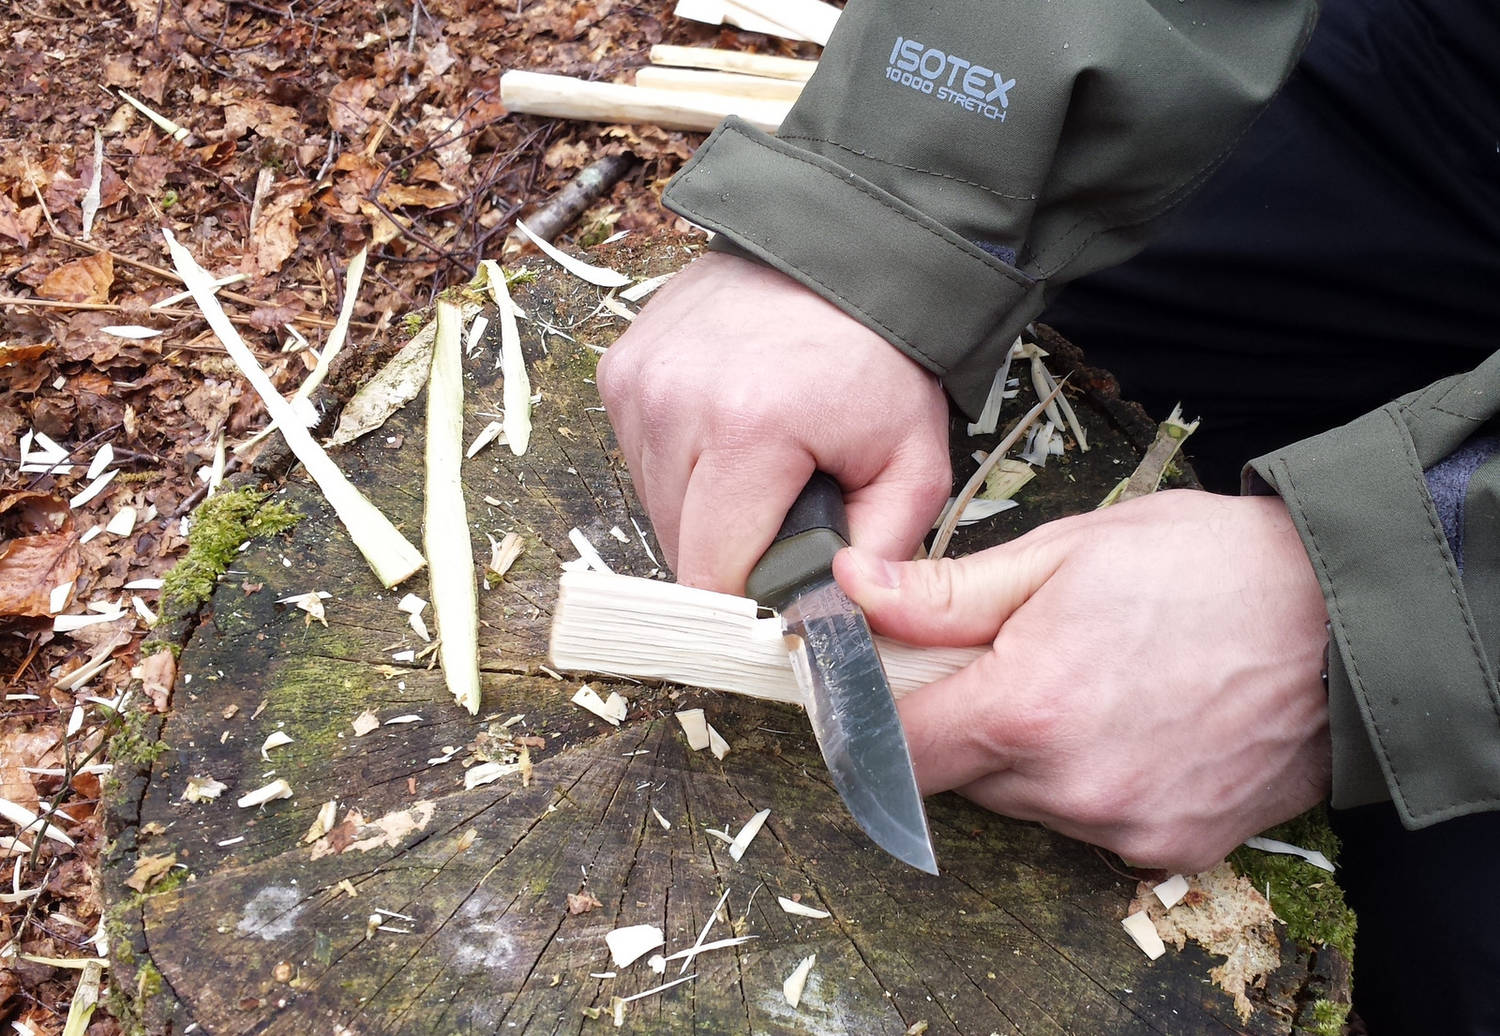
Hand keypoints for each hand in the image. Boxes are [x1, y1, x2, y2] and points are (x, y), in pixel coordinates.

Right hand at [597, 251, 950, 592]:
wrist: (839, 252)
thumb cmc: (880, 356)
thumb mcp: (913, 462)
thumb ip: (883, 554)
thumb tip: (839, 622)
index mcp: (748, 430)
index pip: (712, 573)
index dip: (749, 598)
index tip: (781, 591)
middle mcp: (675, 403)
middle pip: (679, 546)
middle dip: (731, 552)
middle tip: (783, 514)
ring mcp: (638, 383)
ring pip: (654, 506)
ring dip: (701, 510)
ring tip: (758, 467)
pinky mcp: (619, 371)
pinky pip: (640, 459)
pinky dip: (680, 465)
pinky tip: (726, 434)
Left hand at [834, 490, 1331, 871]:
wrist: (1344, 617)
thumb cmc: (1207, 568)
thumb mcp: (1063, 553)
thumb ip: (946, 592)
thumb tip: (854, 589)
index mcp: (1028, 708)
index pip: (896, 749)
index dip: (874, 715)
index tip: (881, 684)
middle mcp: (1070, 787)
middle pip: (957, 777)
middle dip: (959, 722)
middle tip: (1002, 658)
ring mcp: (1124, 826)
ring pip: (1023, 802)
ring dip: (1024, 753)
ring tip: (1084, 681)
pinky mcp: (1172, 847)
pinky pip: (1090, 822)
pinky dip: (1087, 781)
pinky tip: (1130, 722)